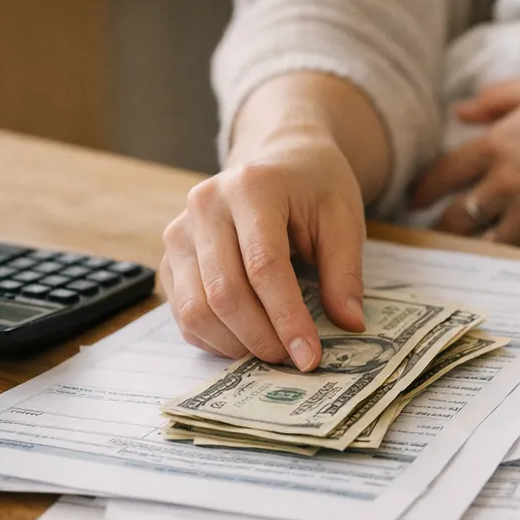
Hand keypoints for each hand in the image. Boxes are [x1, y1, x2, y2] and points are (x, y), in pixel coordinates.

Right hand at [160, 128, 366, 370]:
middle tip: (295, 360)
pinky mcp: (170, 257)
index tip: (310, 356)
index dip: (287, 317)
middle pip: (225, 292)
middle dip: (262, 337)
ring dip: (237, 344)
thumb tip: (349, 324)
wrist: (281, 159)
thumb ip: (345, 271)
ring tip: (275, 351)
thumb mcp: (344, 217)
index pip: (264, 266)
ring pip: (196, 309)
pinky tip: (248, 341)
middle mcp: (204, 206)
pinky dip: (215, 338)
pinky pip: (183, 313)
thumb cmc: (315, 187)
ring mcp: (179, 232)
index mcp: (252, 187)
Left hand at [410, 77, 519, 253]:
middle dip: (442, 224)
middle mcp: (506, 183)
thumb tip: (460, 112)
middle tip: (436, 230)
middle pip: (457, 215)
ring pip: (485, 242)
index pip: (443, 174)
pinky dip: (513, 257)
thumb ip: (495, 99)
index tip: (414, 200)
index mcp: (497, 144)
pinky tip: (508, 256)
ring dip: (474, 245)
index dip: (422, 190)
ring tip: (466, 250)